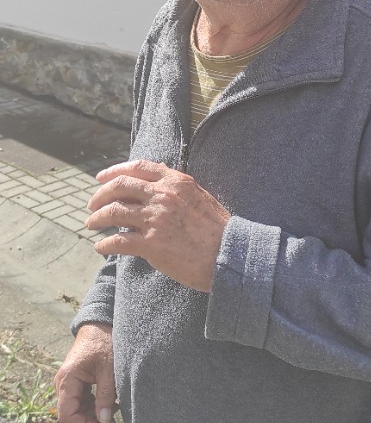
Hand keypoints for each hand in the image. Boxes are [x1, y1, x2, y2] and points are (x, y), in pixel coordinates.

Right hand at [54, 323, 116, 422]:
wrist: (99, 324)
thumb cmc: (104, 342)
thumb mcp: (109, 370)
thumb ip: (106, 396)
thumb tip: (103, 421)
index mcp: (68, 379)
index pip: (67, 416)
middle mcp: (63, 383)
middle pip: (71, 414)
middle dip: (91, 420)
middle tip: (112, 417)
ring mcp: (68, 382)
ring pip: (76, 409)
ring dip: (93, 412)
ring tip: (114, 405)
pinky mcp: (75, 381)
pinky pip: (80, 400)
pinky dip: (94, 404)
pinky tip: (109, 399)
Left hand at [85, 160, 229, 291]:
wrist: (228, 255)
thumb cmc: (217, 230)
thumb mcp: (199, 197)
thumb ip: (177, 189)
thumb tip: (157, 184)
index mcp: (175, 181)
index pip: (138, 168)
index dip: (114, 171)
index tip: (101, 178)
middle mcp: (163, 196)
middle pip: (120, 187)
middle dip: (100, 195)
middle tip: (91, 205)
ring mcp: (156, 219)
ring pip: (114, 212)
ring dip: (97, 218)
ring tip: (90, 224)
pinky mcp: (152, 244)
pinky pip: (119, 241)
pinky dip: (105, 244)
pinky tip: (101, 247)